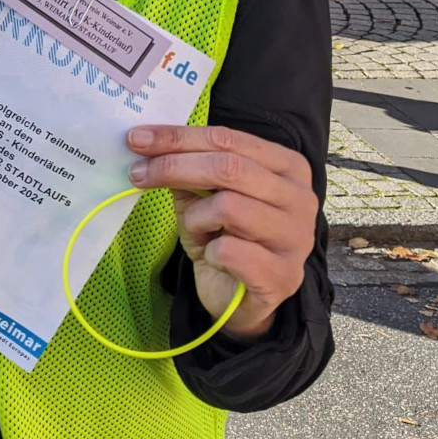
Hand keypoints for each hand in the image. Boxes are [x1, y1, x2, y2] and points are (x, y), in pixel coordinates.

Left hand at [126, 124, 317, 338]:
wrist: (240, 300)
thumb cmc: (225, 239)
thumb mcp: (201, 199)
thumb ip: (186, 171)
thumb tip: (149, 144)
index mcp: (287, 167)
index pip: (228, 139)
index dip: (179, 137)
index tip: (138, 139)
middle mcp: (300, 198)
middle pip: (227, 168)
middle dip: (174, 166)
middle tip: (137, 174)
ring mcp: (296, 238)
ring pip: (228, 206)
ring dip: (196, 218)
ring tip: (196, 231)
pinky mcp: (283, 275)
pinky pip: (230, 251)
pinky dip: (209, 252)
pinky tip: (214, 258)